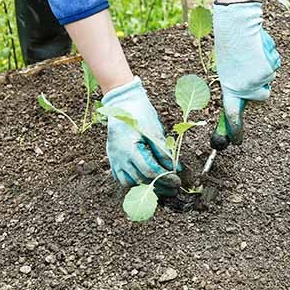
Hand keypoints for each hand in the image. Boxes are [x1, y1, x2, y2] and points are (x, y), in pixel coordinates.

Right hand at [101, 77, 179, 196]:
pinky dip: (133, 181)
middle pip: (141, 180)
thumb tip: (175, 167)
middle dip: (160, 185)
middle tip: (174, 188)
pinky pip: (120, 177)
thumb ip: (163, 150)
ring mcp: (114, 158)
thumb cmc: (139, 112)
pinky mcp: (112, 158)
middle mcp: (119, 156)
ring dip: (145, 186)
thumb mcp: (154, 129)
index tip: (177, 181)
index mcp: (130, 148)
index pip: (150, 172)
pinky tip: (144, 180)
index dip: (165, 178)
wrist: (121, 101)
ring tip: (160, 185)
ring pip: (129, 182)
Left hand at [213, 1, 280, 143]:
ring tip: (253, 52)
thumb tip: (244, 97)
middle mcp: (243, 87)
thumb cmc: (231, 43)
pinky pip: (274, 66)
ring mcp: (256, 80)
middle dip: (260, 84)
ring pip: (269, 79)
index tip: (237, 142)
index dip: (235, 130)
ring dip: (264, 67)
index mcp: (229, 87)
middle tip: (252, 66)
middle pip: (261, 96)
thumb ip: (236, 83)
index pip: (231, 115)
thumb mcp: (228, 67)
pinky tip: (259, 48)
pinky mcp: (267, 70)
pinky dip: (270, 57)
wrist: (237, 24)